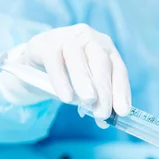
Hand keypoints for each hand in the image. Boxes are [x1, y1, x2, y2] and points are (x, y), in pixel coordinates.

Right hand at [1, 24, 130, 120]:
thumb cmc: (66, 72)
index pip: (118, 68)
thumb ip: (95, 99)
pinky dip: (61, 80)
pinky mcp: (46, 43)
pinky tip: (66, 96)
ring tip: (89, 101)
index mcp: (105, 47)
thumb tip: (104, 122)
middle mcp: (90, 38)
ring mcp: (68, 37)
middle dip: (104, 88)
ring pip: (78, 58)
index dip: (121, 90)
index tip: (123, 111)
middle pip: (101, 62)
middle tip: (103, 112)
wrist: (34, 59)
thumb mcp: (84, 84)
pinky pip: (55, 61)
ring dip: (85, 81)